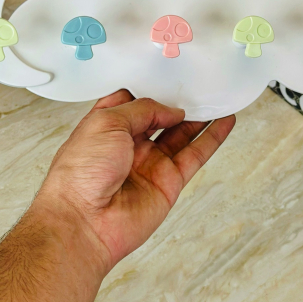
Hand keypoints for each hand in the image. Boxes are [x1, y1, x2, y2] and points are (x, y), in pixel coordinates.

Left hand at [36, 90, 235, 273]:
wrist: (83, 223)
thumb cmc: (79, 175)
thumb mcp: (106, 122)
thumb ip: (142, 110)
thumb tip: (169, 110)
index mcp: (107, 128)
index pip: (134, 103)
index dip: (150, 91)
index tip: (168, 78)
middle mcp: (129, 146)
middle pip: (161, 118)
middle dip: (178, 103)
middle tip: (197, 87)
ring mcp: (150, 165)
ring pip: (182, 135)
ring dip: (200, 118)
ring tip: (217, 99)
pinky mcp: (168, 182)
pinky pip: (195, 155)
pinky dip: (212, 138)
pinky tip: (223, 123)